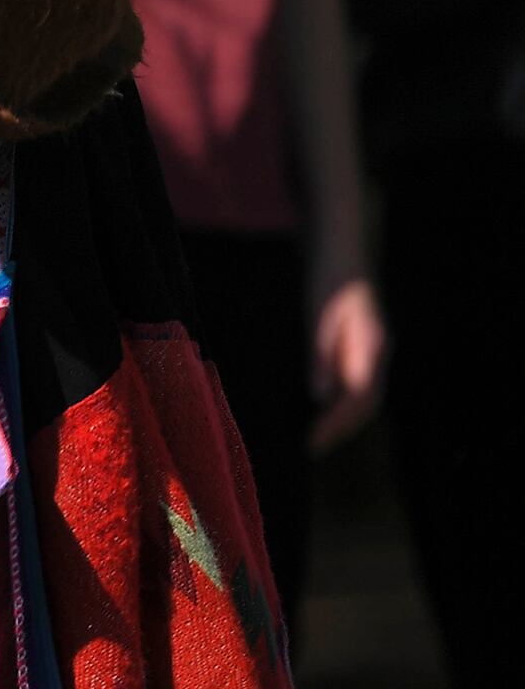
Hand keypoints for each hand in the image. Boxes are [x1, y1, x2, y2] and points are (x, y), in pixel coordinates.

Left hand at [310, 274, 387, 450]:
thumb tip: (319, 396)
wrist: (340, 242)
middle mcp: (376, 350)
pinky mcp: (359, 339)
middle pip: (364, 401)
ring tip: (314, 433)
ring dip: (341, 415)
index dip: (337, 425)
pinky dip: (339, 395)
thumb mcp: (320, 314)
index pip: (358, 400)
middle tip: (312, 447)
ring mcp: (370, 344)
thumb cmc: (329, 275)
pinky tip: (317, 400)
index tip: (313, 443)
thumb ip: (321, 354)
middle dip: (340, 427)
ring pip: (362, 391)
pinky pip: (353, 377)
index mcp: (370, 347)